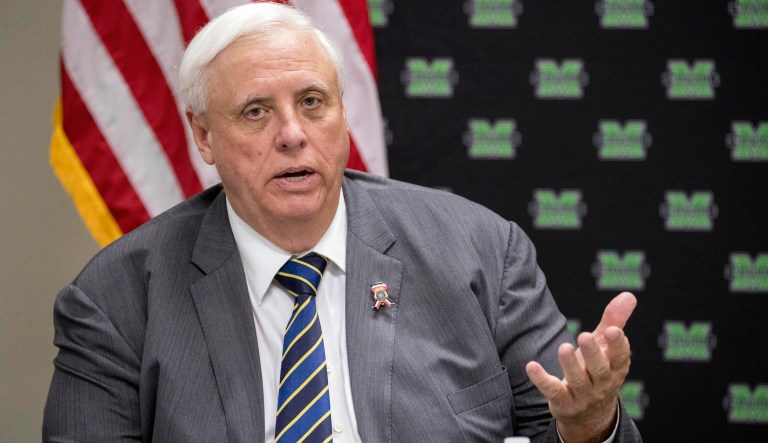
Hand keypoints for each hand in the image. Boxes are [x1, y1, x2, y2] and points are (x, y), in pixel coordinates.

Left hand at [525, 292, 636, 442]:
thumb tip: (628, 295)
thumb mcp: (606, 347)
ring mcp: (583, 395)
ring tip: (564, 347)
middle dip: (593, 353)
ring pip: (577, 380)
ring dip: (570, 364)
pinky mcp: (563, 402)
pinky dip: (542, 379)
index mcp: (616, 369)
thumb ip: (615, 321)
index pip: (620, 357)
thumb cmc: (598, 371)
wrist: (590, 415)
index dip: (618, 345)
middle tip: (585, 336)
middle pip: (599, 369)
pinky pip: (553, 391)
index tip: (613, 330)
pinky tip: (531, 366)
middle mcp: (602, 383)